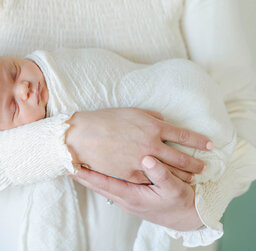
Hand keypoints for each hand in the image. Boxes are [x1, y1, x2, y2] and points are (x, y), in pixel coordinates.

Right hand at [65, 108, 211, 182]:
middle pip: (181, 157)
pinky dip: (159, 181)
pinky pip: (150, 179)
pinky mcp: (130, 174)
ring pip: (169, 172)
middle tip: (204, 167)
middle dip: (195, 163)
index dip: (199, 140)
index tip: (209, 145)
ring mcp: (141, 161)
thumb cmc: (107, 120)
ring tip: (191, 178)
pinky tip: (165, 183)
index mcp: (153, 127)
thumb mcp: (133, 112)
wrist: (85, 135)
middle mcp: (151, 144)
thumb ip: (152, 117)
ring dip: (182, 175)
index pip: (183, 134)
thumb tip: (163, 121)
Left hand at [70, 156, 203, 230]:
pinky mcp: (132, 194)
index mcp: (133, 197)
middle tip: (66, 160)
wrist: (189, 217)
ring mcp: (127, 198)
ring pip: (103, 184)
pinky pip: (111, 184)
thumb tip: (146, 159)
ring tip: (75, 162)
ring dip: (90, 174)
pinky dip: (101, 175)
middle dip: (82, 174)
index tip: (71, 166)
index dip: (88, 174)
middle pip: (98, 185)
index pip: (104, 184)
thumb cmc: (181, 203)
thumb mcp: (175, 189)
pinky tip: (97, 167)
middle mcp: (126, 198)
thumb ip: (161, 175)